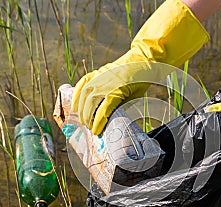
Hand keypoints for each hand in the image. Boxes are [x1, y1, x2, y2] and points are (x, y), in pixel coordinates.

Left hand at [71, 0, 209, 134]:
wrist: (145, 62)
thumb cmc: (132, 73)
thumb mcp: (114, 79)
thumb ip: (106, 91)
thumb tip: (102, 110)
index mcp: (95, 75)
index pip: (78, 90)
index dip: (75, 104)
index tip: (75, 113)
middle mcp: (96, 80)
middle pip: (83, 100)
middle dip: (82, 115)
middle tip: (86, 125)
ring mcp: (105, 86)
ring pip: (89, 106)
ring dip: (88, 119)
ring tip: (92, 128)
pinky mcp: (115, 93)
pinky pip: (103, 110)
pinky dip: (99, 121)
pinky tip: (97, 129)